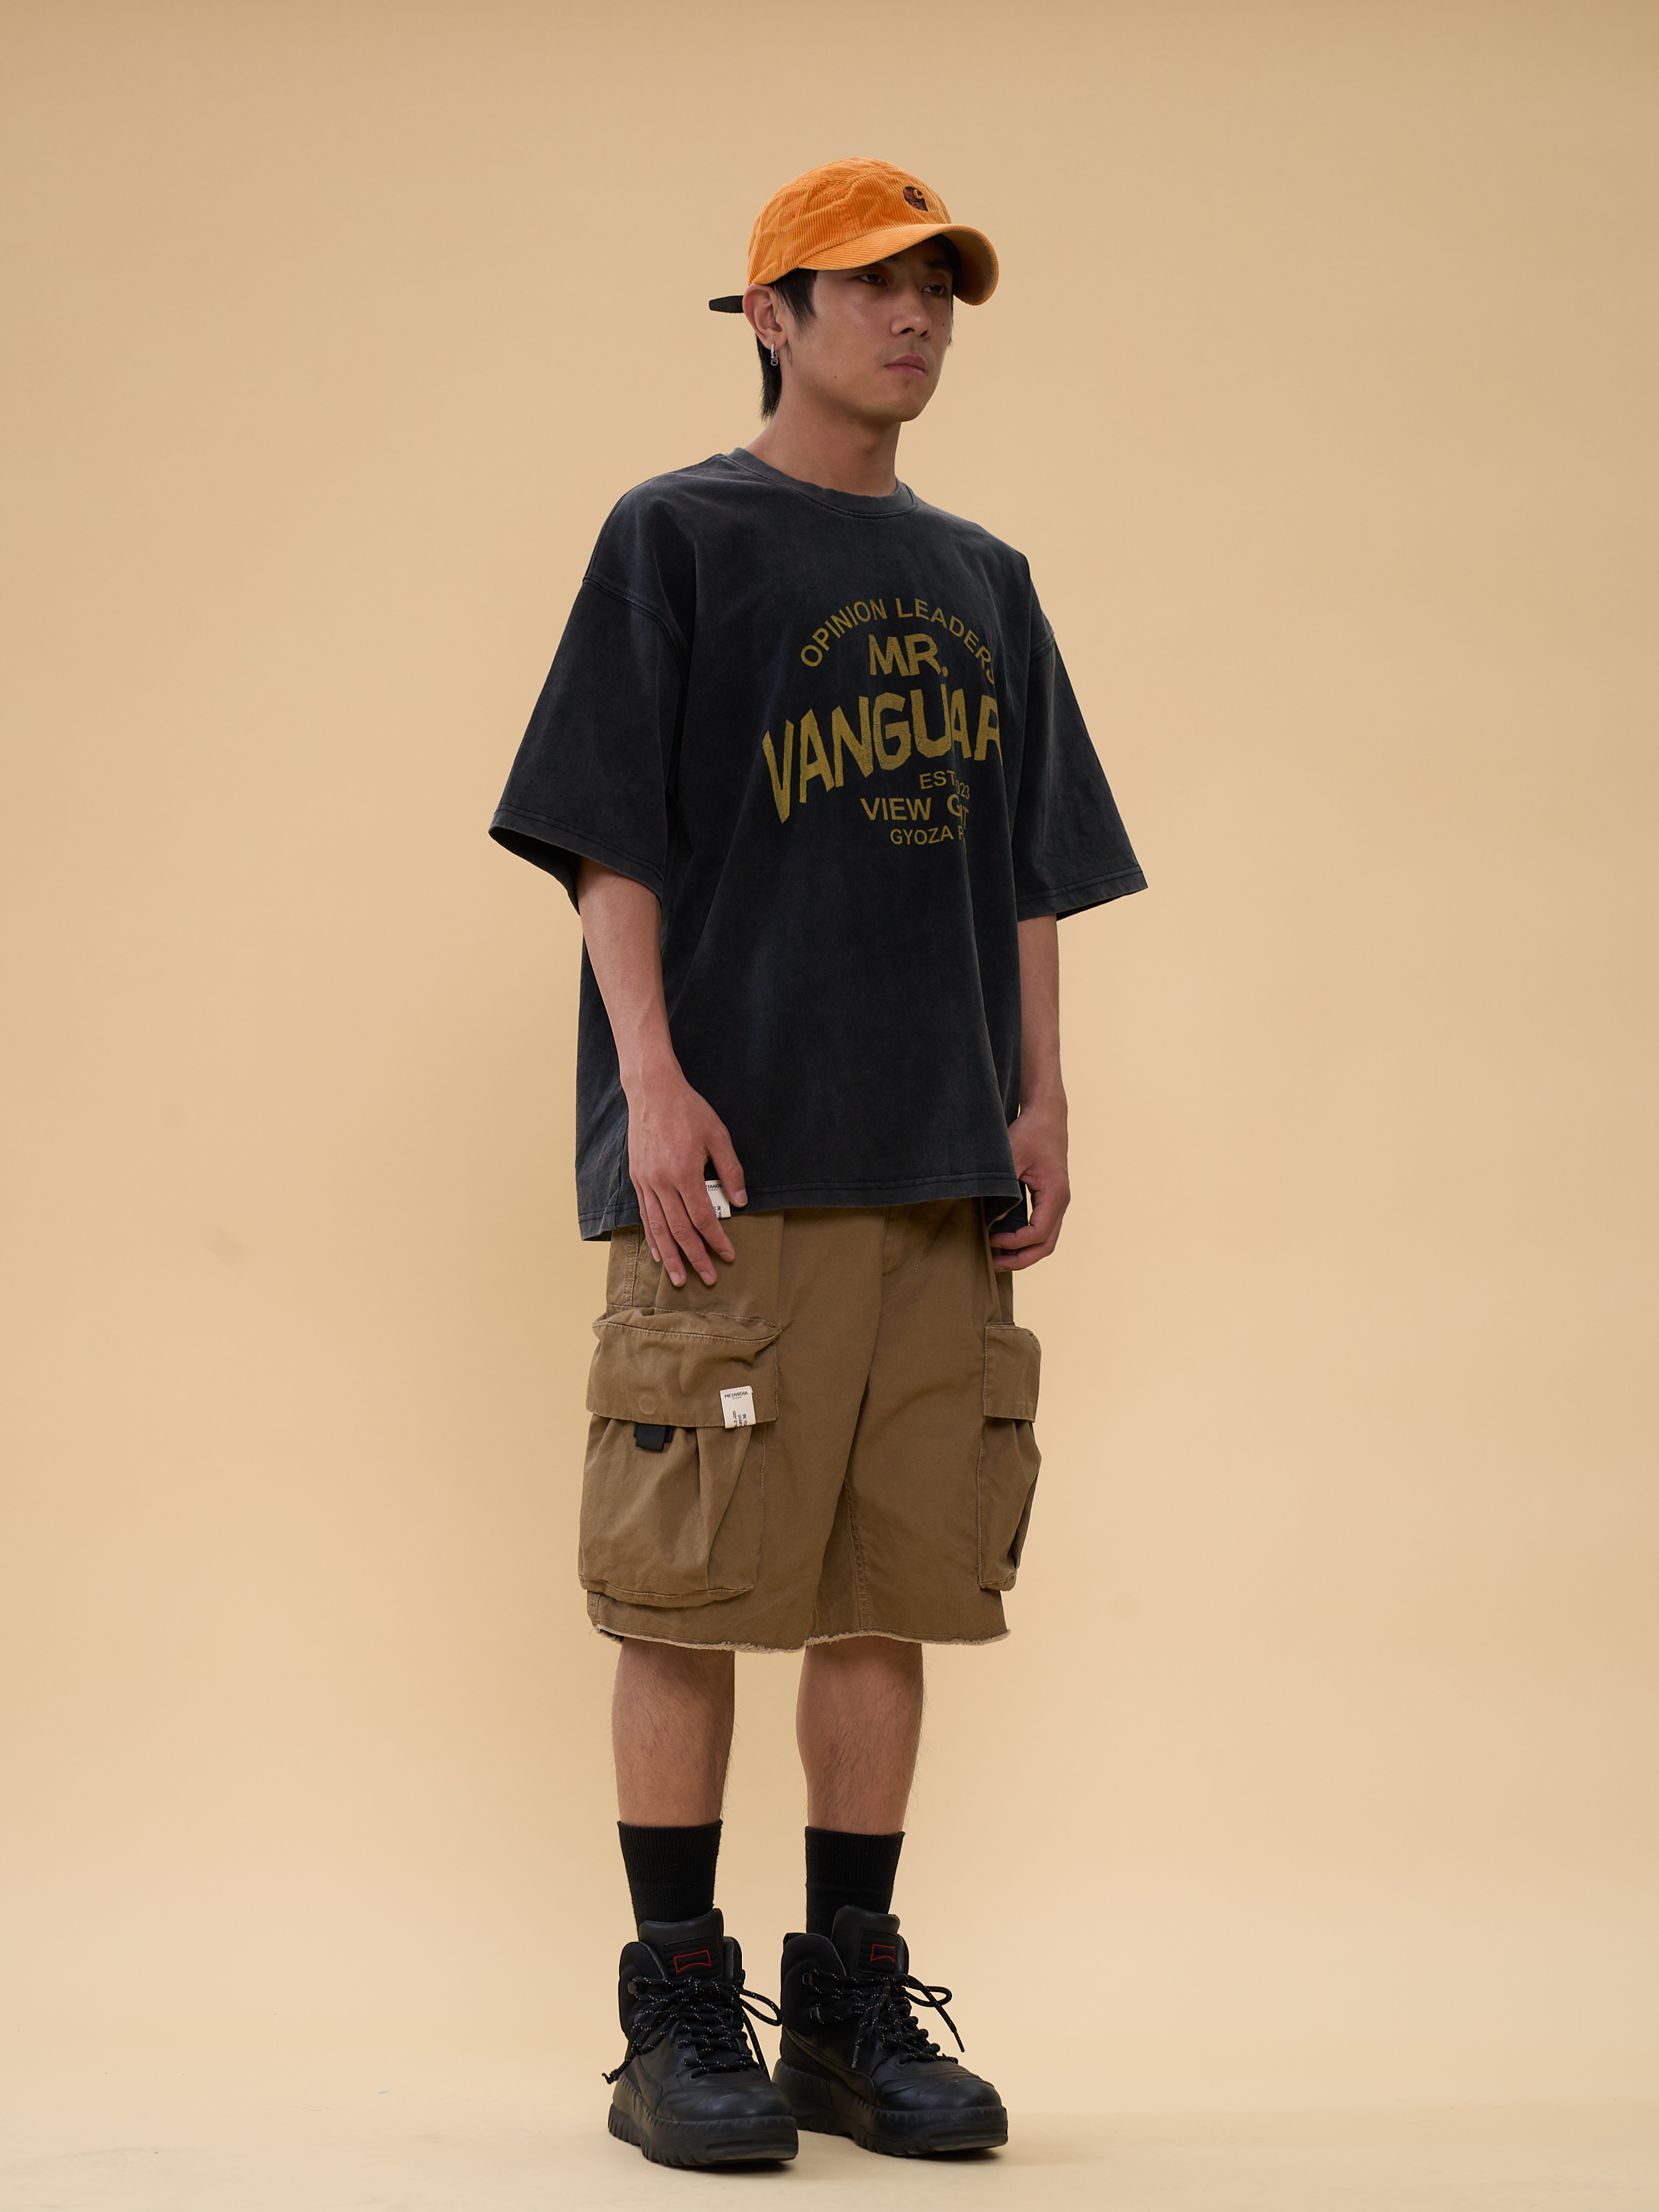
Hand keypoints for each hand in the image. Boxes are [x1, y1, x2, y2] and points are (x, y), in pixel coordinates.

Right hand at [627, 1067, 746, 1288]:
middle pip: (680, 1230)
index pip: (703, 1217)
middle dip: (695, 1258)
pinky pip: (645, 1215)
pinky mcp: (637, 1179)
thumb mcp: (718, 1135)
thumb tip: (741, 1202)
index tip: (728, 1255)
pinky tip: (659, 1253)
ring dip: (671, 1257)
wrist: (652, 1091)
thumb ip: (730, 1170)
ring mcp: (646, 1182)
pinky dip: (652, 1237)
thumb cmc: (689, 1111)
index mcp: (685, 1172)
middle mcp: (662, 1182)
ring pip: (659, 1228)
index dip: (716, 1240)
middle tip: (708, 1278)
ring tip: (680, 1279)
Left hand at [990, 1092, 1068, 1271]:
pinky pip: (1043, 1228)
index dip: (1014, 1243)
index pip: (1038, 1233)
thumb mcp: (1012, 1158)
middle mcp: (1061, 1201)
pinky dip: (1026, 1241)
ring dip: (1024, 1253)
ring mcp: (1058, 1201)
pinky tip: (1006, 1241)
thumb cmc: (1030, 1133)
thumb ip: (1005, 1190)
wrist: (1046, 1116)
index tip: (991, 1239)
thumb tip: (994, 1221)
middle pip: (1046, 1245)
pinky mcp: (1050, 1198)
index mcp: (1055, 1193)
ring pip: (1046, 1240)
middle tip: (994, 1264)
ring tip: (999, 1259)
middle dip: (1020, 1259)